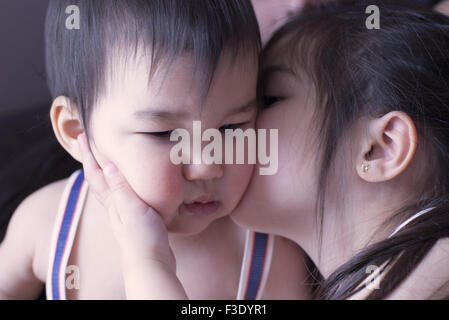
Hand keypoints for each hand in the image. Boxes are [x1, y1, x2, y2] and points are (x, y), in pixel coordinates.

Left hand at [77, 133, 174, 271]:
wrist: (150, 264)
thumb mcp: (133, 210)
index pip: (96, 175)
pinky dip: (121, 185)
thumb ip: (121, 189)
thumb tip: (106, 165)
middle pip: (98, 180)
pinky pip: (123, 197)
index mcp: (113, 202)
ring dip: (105, 172)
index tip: (81, 137)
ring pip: (110, 188)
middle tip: (88, 143)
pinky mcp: (135, 220)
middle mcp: (114, 207)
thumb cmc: (143, 239)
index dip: (88, 155)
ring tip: (106, 159)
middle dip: (92, 161)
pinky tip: (129, 186)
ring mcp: (124, 214)